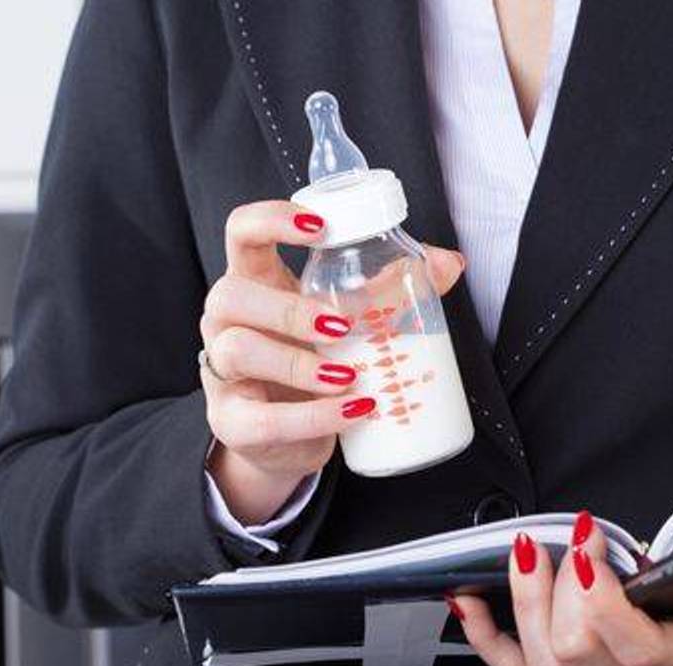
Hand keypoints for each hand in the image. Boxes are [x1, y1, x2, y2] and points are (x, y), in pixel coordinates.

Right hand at [201, 201, 464, 523]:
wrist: (287, 440)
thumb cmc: (313, 364)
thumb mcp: (349, 319)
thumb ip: (391, 288)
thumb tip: (449, 263)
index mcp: (255, 282)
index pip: (241, 230)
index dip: (271, 219)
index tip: (320, 228)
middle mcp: (227, 321)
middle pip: (230, 293)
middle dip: (288, 308)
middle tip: (342, 325)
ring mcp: (223, 373)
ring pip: (238, 350)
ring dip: (299, 363)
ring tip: (349, 376)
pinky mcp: (233, 423)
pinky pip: (264, 419)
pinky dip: (314, 417)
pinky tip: (354, 412)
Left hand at [451, 513, 672, 665]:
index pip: (628, 644)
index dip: (599, 596)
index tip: (589, 541)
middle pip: (571, 647)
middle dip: (558, 584)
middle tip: (567, 537)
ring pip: (538, 659)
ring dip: (522, 599)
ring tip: (525, 550)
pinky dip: (484, 637)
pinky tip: (467, 599)